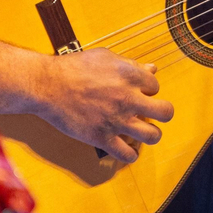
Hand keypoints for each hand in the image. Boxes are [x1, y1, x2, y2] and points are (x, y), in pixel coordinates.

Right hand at [38, 49, 175, 163]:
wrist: (46, 85)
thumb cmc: (73, 68)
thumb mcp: (104, 57)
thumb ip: (130, 65)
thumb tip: (152, 69)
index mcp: (130, 76)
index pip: (156, 86)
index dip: (148, 89)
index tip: (138, 92)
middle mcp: (127, 99)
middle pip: (165, 112)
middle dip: (163, 113)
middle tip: (153, 113)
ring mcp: (116, 120)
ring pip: (153, 136)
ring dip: (151, 134)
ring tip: (144, 131)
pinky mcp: (102, 137)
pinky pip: (127, 154)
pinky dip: (131, 154)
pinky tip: (128, 149)